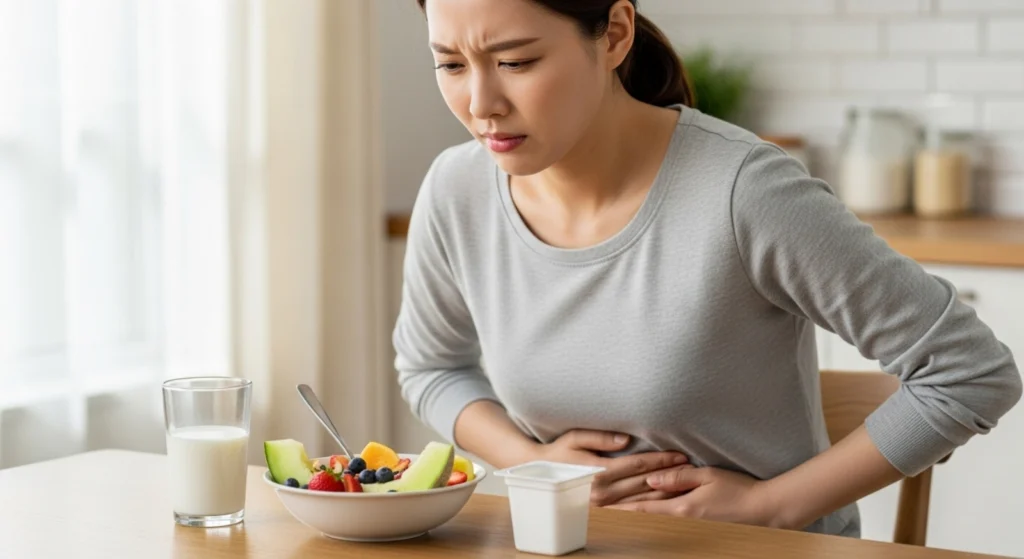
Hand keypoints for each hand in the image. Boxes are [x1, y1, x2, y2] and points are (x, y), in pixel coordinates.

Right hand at [534, 429, 688, 506]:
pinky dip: (652, 499)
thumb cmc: (558, 450)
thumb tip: (626, 440)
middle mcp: (601, 491)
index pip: (637, 466)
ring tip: (685, 480)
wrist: (540, 471)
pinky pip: (633, 504)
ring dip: (665, 489)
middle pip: (643, 482)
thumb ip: (601, 438)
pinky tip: (667, 494)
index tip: (679, 454)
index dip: (660, 460)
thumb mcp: (575, 437)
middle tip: (691, 467)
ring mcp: (603, 502)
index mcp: (597, 472)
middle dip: (669, 475)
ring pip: (641, 497)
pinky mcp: (603, 507)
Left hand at [607, 466, 780, 527]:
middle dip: (620, 515)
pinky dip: (651, 520)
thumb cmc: (739, 490)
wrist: (765, 510)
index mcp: (681, 507)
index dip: (619, 509)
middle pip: (644, 517)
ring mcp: (689, 525)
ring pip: (654, 521)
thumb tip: (651, 477)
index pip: (642, 508)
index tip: (600, 509)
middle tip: (596, 513)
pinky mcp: (697, 526)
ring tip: (611, 517)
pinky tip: (641, 518)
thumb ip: (678, 477)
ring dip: (632, 518)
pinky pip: (668, 522)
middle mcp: (681, 519)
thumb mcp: (707, 476)